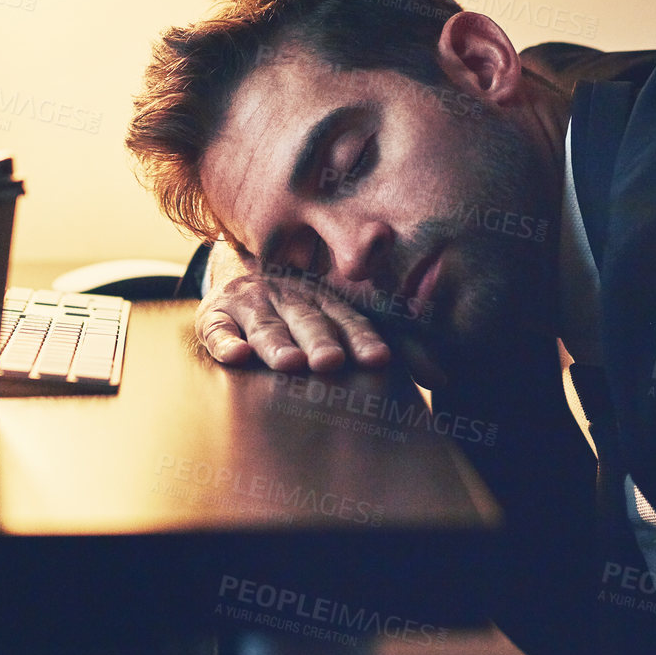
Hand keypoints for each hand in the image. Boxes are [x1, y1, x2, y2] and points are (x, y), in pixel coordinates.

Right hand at [195, 246, 391, 371]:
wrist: (238, 276)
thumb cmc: (300, 310)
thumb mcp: (340, 318)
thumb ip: (392, 347)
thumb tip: (441, 378)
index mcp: (323, 297)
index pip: (347, 318)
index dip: (362, 337)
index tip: (377, 359)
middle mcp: (288, 295)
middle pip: (307, 320)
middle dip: (320, 341)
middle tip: (331, 362)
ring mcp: (250, 303)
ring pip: (265, 324)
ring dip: (277, 343)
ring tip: (289, 363)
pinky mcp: (214, 315)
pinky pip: (217, 329)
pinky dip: (225, 342)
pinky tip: (236, 356)